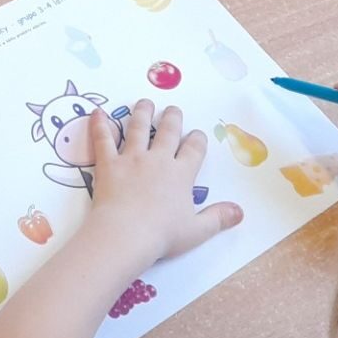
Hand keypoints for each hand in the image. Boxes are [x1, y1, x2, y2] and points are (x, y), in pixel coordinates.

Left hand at [84, 102, 242, 267]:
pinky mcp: (108, 163)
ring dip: (142, 113)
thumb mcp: (197, 230)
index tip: (197, 134)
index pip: (194, 150)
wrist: (127, 234)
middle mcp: (158, 160)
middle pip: (168, 132)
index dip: (197, 140)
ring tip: (144, 102)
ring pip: (137, 128)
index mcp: (181, 175)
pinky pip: (103, 139)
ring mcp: (132, 158)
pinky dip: (100, 124)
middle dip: (172, 118)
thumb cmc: (163, 234)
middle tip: (173, 109)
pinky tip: (97, 112)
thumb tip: (240, 212)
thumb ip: (218, 218)